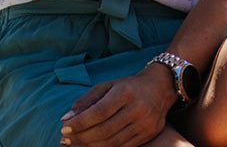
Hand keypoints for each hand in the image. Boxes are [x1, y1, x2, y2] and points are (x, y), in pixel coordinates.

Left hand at [59, 68, 175, 146]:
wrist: (161, 88)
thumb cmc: (128, 87)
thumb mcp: (107, 86)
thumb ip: (86, 101)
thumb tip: (66, 119)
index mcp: (126, 92)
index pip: (99, 112)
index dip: (80, 123)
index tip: (64, 129)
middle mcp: (138, 108)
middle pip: (104, 130)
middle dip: (81, 138)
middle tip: (66, 140)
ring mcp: (145, 123)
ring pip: (112, 142)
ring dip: (90, 146)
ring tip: (75, 144)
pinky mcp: (149, 134)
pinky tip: (92, 146)